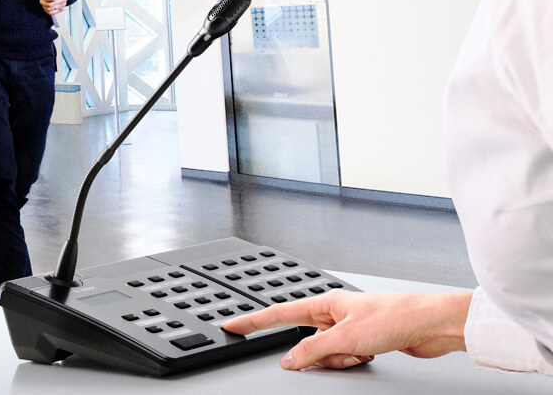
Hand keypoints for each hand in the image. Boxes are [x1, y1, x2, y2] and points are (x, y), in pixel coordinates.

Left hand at [40, 0, 67, 15]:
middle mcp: (63, 0)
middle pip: (50, 5)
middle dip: (43, 2)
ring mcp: (62, 6)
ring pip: (49, 9)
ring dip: (44, 6)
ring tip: (44, 1)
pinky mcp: (60, 10)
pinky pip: (51, 13)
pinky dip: (46, 10)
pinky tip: (46, 5)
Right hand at [222, 290, 471, 369]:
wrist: (430, 325)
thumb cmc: (394, 317)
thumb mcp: (345, 337)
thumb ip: (312, 350)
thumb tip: (289, 361)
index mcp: (325, 302)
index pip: (280, 313)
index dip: (254, 320)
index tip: (233, 323)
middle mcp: (334, 313)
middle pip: (307, 341)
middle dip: (319, 354)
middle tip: (341, 352)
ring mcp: (348, 329)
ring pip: (325, 354)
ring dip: (340, 360)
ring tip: (361, 351)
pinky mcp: (362, 342)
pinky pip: (342, 359)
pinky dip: (352, 362)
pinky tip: (369, 355)